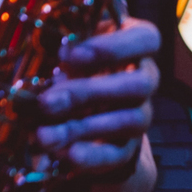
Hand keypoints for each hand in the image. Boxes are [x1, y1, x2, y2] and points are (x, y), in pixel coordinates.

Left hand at [34, 17, 160, 171]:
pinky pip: (119, 154)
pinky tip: (63, 155)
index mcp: (137, 44)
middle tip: (47, 102)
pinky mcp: (129, 146)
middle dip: (91, 92)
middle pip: (139, 84)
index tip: (72, 55)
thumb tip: (50, 35)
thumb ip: (61, 36)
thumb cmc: (77, 62)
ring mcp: (142, 113)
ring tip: (44, 135)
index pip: (147, 39)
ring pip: (129, 121)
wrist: (87, 105)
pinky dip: (92, 157)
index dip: (114, 47)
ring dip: (84, 128)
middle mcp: (146, 79)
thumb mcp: (70, 43)